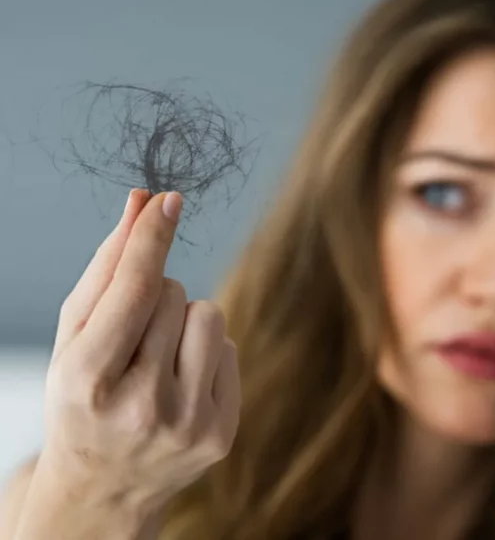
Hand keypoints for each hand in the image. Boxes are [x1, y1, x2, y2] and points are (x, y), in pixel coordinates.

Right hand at [39, 190, 240, 516]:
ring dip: (185, 320)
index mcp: (89, 381)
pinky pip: (229, 347)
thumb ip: (105, 269)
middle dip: (155, 298)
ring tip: (158, 358)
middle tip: (133, 339)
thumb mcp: (74, 338)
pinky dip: (205, 353)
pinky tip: (180, 385)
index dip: (152, 240)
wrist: (103, 485)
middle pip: (174, 294)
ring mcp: (187, 424)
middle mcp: (142, 407)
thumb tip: (141, 203)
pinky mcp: (221, 433)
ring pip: (210, 314)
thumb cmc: (82, 396)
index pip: (133, 291)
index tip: (168, 199)